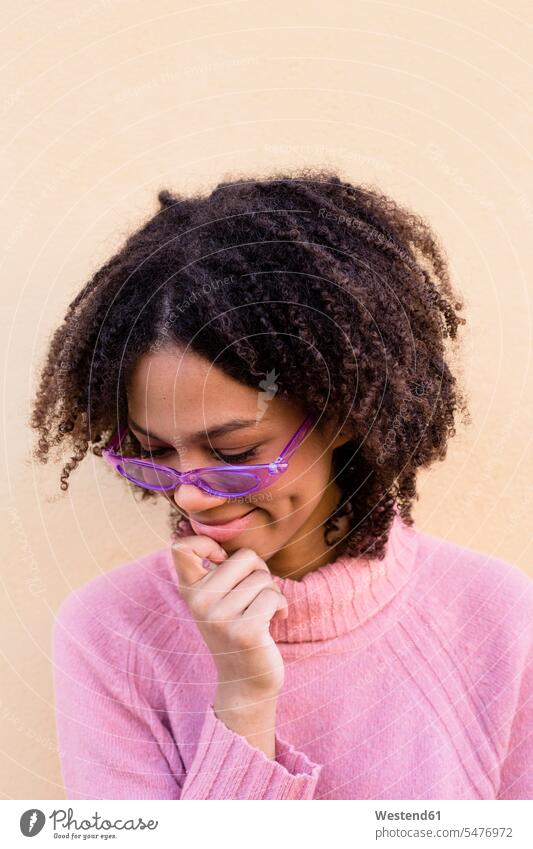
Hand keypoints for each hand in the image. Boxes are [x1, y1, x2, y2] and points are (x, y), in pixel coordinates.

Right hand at [171, 535, 288, 696]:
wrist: (246, 680)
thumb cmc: (238, 627)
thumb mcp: (218, 598)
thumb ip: (217, 569)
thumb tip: (229, 536)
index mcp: (190, 591)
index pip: (181, 548)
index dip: (206, 543)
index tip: (221, 559)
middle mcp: (199, 603)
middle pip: (245, 556)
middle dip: (260, 571)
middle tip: (255, 595)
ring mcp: (220, 618)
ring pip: (263, 577)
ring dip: (271, 592)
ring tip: (263, 611)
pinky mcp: (244, 632)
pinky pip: (273, 595)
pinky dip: (281, 605)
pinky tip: (275, 620)